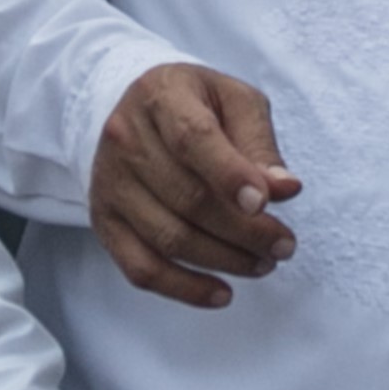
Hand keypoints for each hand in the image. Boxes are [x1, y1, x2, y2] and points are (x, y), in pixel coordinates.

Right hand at [93, 64, 300, 306]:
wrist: (134, 109)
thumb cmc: (196, 105)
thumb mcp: (235, 101)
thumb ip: (260, 143)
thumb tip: (284, 189)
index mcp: (161, 96)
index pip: (193, 139)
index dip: (229, 175)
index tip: (263, 204)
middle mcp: (125, 138)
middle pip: (187, 198)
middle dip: (246, 230)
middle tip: (284, 244)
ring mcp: (110, 182)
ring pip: (169, 238)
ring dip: (225, 260)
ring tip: (264, 263)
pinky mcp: (104, 220)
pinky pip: (141, 268)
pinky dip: (184, 289)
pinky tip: (222, 293)